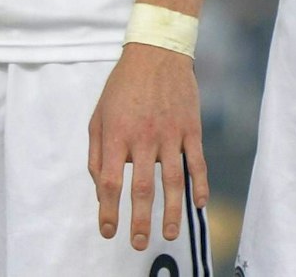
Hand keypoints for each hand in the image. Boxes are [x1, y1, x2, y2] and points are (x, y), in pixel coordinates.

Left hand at [88, 43, 206, 249]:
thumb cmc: (123, 86)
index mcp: (116, 134)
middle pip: (141, 188)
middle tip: (138, 243)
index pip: (109, 182)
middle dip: (139, 221)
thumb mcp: (98, 115)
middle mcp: (143, 137)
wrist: (157, 51)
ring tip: (169, 234)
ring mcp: (170, 133)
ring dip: (172, 212)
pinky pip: (197, 162)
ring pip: (172, 180)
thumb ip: (96, 152)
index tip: (109, 231)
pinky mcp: (191, 128)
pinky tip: (199, 204)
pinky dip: (200, 184)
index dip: (108, 211)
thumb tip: (100, 188)